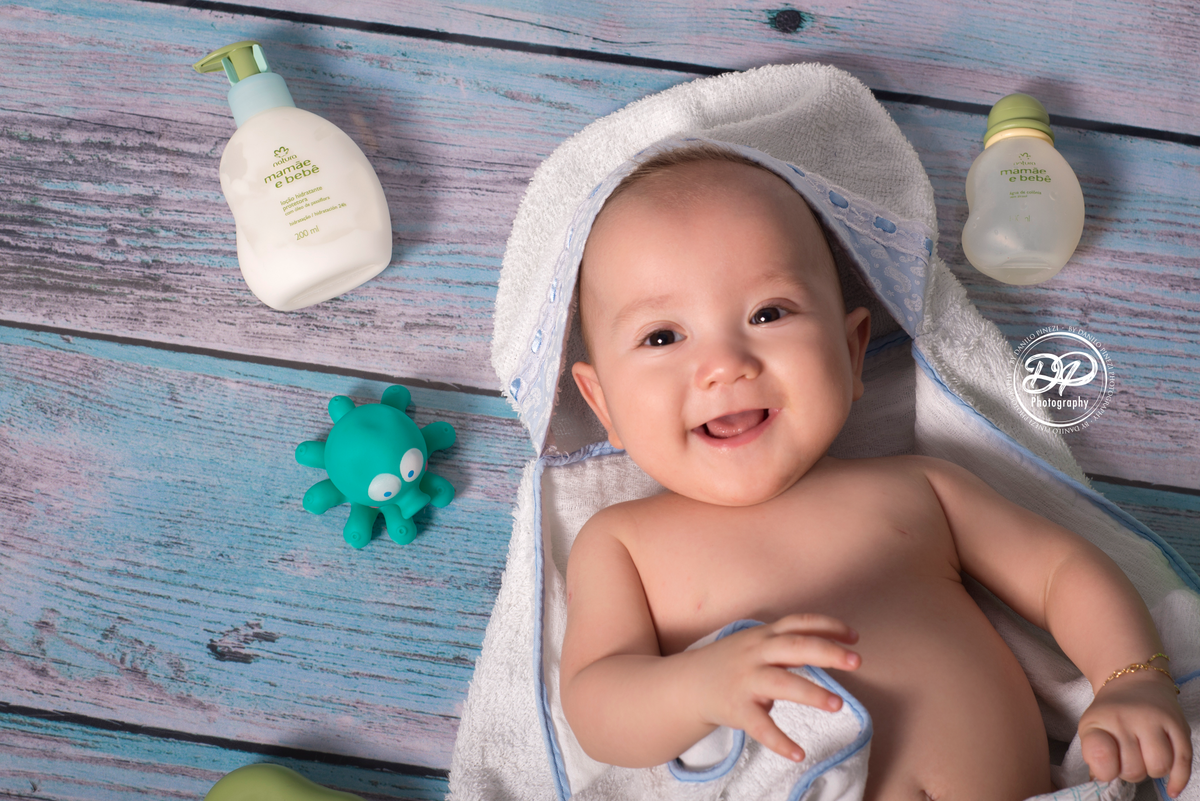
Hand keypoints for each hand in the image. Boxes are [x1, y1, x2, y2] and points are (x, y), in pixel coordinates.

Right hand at [692, 613, 860, 761]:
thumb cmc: (731, 663)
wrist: (688, 685)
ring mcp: (746, 680)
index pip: (799, 623)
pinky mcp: (736, 709)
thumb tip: (830, 650)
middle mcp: (756, 653)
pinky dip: (780, 741)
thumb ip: (787, 646)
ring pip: (782, 683)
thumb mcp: (756, 645)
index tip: (854, 637)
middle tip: (856, 661)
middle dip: (828, 652)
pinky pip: (760, 726)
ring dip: (811, 693)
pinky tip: (798, 753)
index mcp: (764, 636)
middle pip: (795, 646)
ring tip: (837, 705)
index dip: (828, 626)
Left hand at [1079, 670, 1191, 796]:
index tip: (1108, 766)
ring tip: (1145, 759)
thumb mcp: (1091, 727)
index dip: (1106, 770)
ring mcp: (1155, 720)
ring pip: (1159, 766)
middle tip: (1128, 758)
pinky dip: (1178, 779)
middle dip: (1131, 772)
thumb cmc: (1111, 712)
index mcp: (1101, 720)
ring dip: (1153, 771)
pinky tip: (1171, 790)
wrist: (1135, 681)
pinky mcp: (1178, 724)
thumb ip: (1093, 754)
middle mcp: (1128, 718)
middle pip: (1134, 769)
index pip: (1102, 758)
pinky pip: (1184, 760)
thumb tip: (1099, 779)